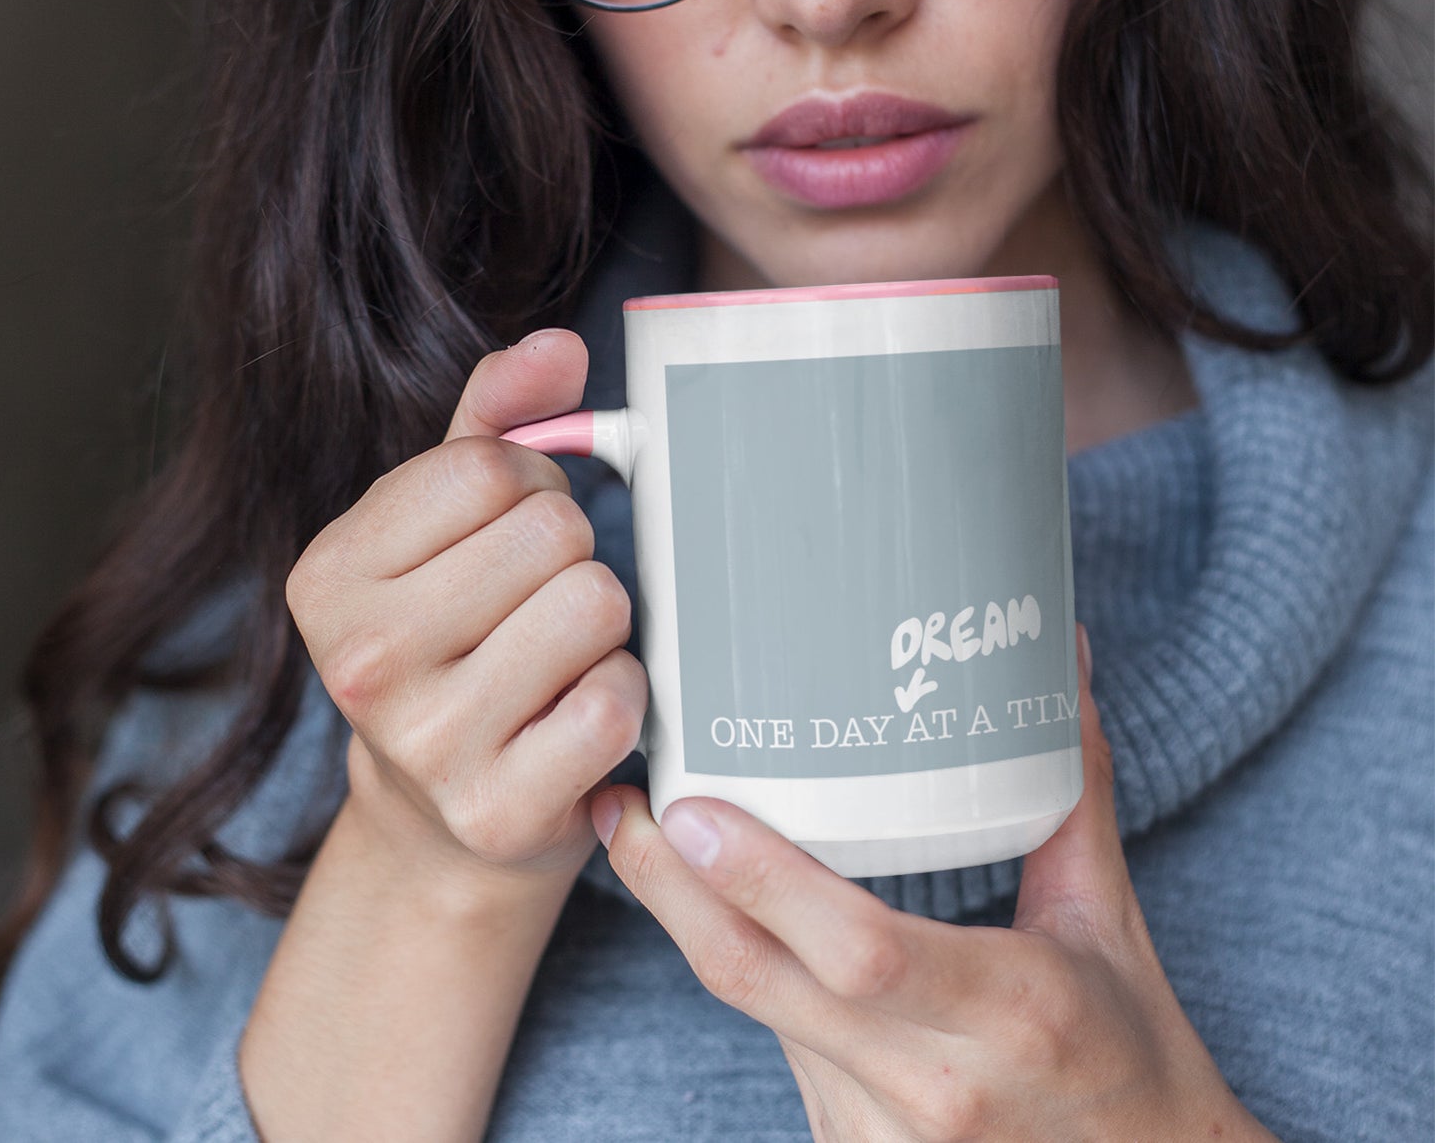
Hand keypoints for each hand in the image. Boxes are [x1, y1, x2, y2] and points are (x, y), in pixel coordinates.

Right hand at [286, 329, 646, 900]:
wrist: (442, 818)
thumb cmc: (454, 641)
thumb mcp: (445, 525)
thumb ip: (495, 420)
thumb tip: (560, 347)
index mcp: (330, 574)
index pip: (491, 467)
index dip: (532, 488)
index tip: (510, 538)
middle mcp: (361, 660)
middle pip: (554, 532)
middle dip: (570, 557)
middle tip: (536, 607)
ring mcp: (427, 743)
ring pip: (596, 603)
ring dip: (602, 626)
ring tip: (557, 660)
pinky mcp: (499, 809)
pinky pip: (617, 699)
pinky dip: (621, 698)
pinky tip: (574, 717)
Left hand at [591, 625, 1277, 1140]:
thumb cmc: (1131, 1057)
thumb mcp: (1110, 921)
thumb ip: (1074, 786)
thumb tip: (1059, 657)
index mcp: (1011, 1012)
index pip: (860, 952)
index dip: (763, 882)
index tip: (689, 809)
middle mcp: (932, 1087)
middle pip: (760, 981)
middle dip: (670, 889)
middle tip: (620, 802)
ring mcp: (880, 1135)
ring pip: (753, 1011)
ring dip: (689, 923)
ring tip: (640, 834)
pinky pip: (775, 1042)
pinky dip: (741, 968)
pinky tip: (709, 908)